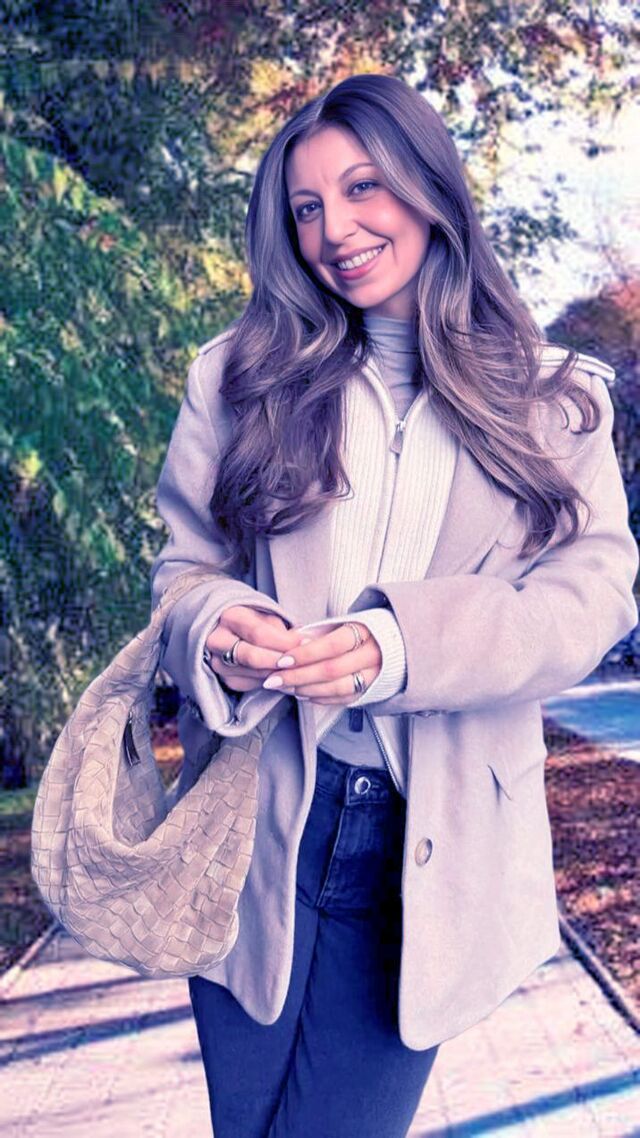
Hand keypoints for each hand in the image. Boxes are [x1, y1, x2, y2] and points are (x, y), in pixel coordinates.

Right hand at [204, 606, 308, 693]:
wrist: (229, 632)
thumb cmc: (253, 621)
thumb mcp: (266, 616)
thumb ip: (281, 630)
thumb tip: (303, 643)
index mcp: (229, 617)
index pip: (258, 634)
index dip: (283, 641)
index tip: (303, 643)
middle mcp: (218, 641)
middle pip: (253, 658)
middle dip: (281, 661)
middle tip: (302, 661)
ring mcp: (218, 663)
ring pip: (255, 674)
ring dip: (280, 673)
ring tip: (299, 668)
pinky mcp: (226, 679)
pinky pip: (253, 684)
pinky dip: (272, 681)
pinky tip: (285, 676)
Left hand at [262, 622, 381, 704]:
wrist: (398, 644)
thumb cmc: (363, 631)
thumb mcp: (343, 623)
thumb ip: (318, 632)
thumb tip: (291, 639)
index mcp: (364, 632)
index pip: (332, 645)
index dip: (305, 654)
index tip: (282, 660)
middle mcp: (373, 655)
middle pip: (331, 670)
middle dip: (298, 676)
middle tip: (273, 680)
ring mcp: (374, 676)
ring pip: (337, 688)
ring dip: (307, 689)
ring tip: (284, 688)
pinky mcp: (372, 691)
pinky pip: (344, 699)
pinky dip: (321, 699)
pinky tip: (302, 695)